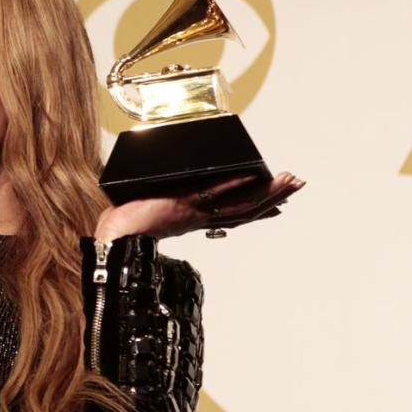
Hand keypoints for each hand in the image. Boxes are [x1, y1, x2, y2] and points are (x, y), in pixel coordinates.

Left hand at [93, 172, 304, 240]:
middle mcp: (200, 217)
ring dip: (265, 190)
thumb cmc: (128, 224)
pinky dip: (234, 184)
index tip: (278, 205)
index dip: (258, 209)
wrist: (115, 236)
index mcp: (196, 218)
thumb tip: (168, 182)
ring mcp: (194, 210)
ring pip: (237, 202)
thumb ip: (168, 196)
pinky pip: (213, 193)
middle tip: (296, 184)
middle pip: (245, 208)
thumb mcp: (156, 205)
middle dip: (273, 196)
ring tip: (288, 180)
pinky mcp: (182, 202)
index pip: (234, 214)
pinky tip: (252, 175)